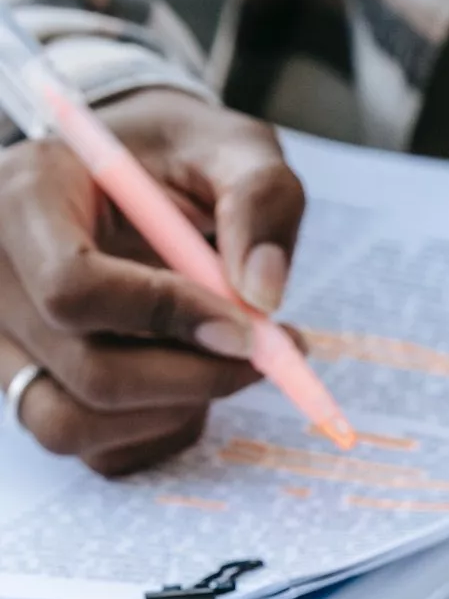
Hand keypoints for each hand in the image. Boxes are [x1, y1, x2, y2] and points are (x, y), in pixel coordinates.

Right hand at [0, 88, 304, 474]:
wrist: (144, 178)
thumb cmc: (184, 160)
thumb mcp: (234, 149)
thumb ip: (260, 201)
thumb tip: (263, 295)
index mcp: (27, 198)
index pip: (74, 287)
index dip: (169, 317)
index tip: (250, 326)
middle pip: (86, 371)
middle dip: (198, 377)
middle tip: (271, 354)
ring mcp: (3, 342)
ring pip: (75, 424)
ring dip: (177, 411)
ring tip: (230, 364)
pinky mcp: (33, 387)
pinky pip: (94, 450)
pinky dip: (162, 433)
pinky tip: (197, 381)